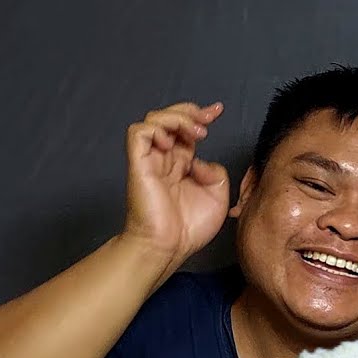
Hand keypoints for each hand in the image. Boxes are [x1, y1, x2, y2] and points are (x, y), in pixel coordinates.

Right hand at [122, 102, 230, 262]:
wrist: (169, 247)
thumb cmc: (189, 229)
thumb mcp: (218, 197)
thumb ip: (216, 173)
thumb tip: (201, 160)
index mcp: (182, 165)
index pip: (187, 130)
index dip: (200, 115)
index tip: (218, 110)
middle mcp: (165, 159)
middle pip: (169, 118)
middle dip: (189, 110)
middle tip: (208, 118)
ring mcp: (151, 160)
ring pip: (153, 119)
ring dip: (177, 118)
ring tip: (196, 133)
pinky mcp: (139, 164)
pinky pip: (138, 132)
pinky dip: (156, 128)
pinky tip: (172, 143)